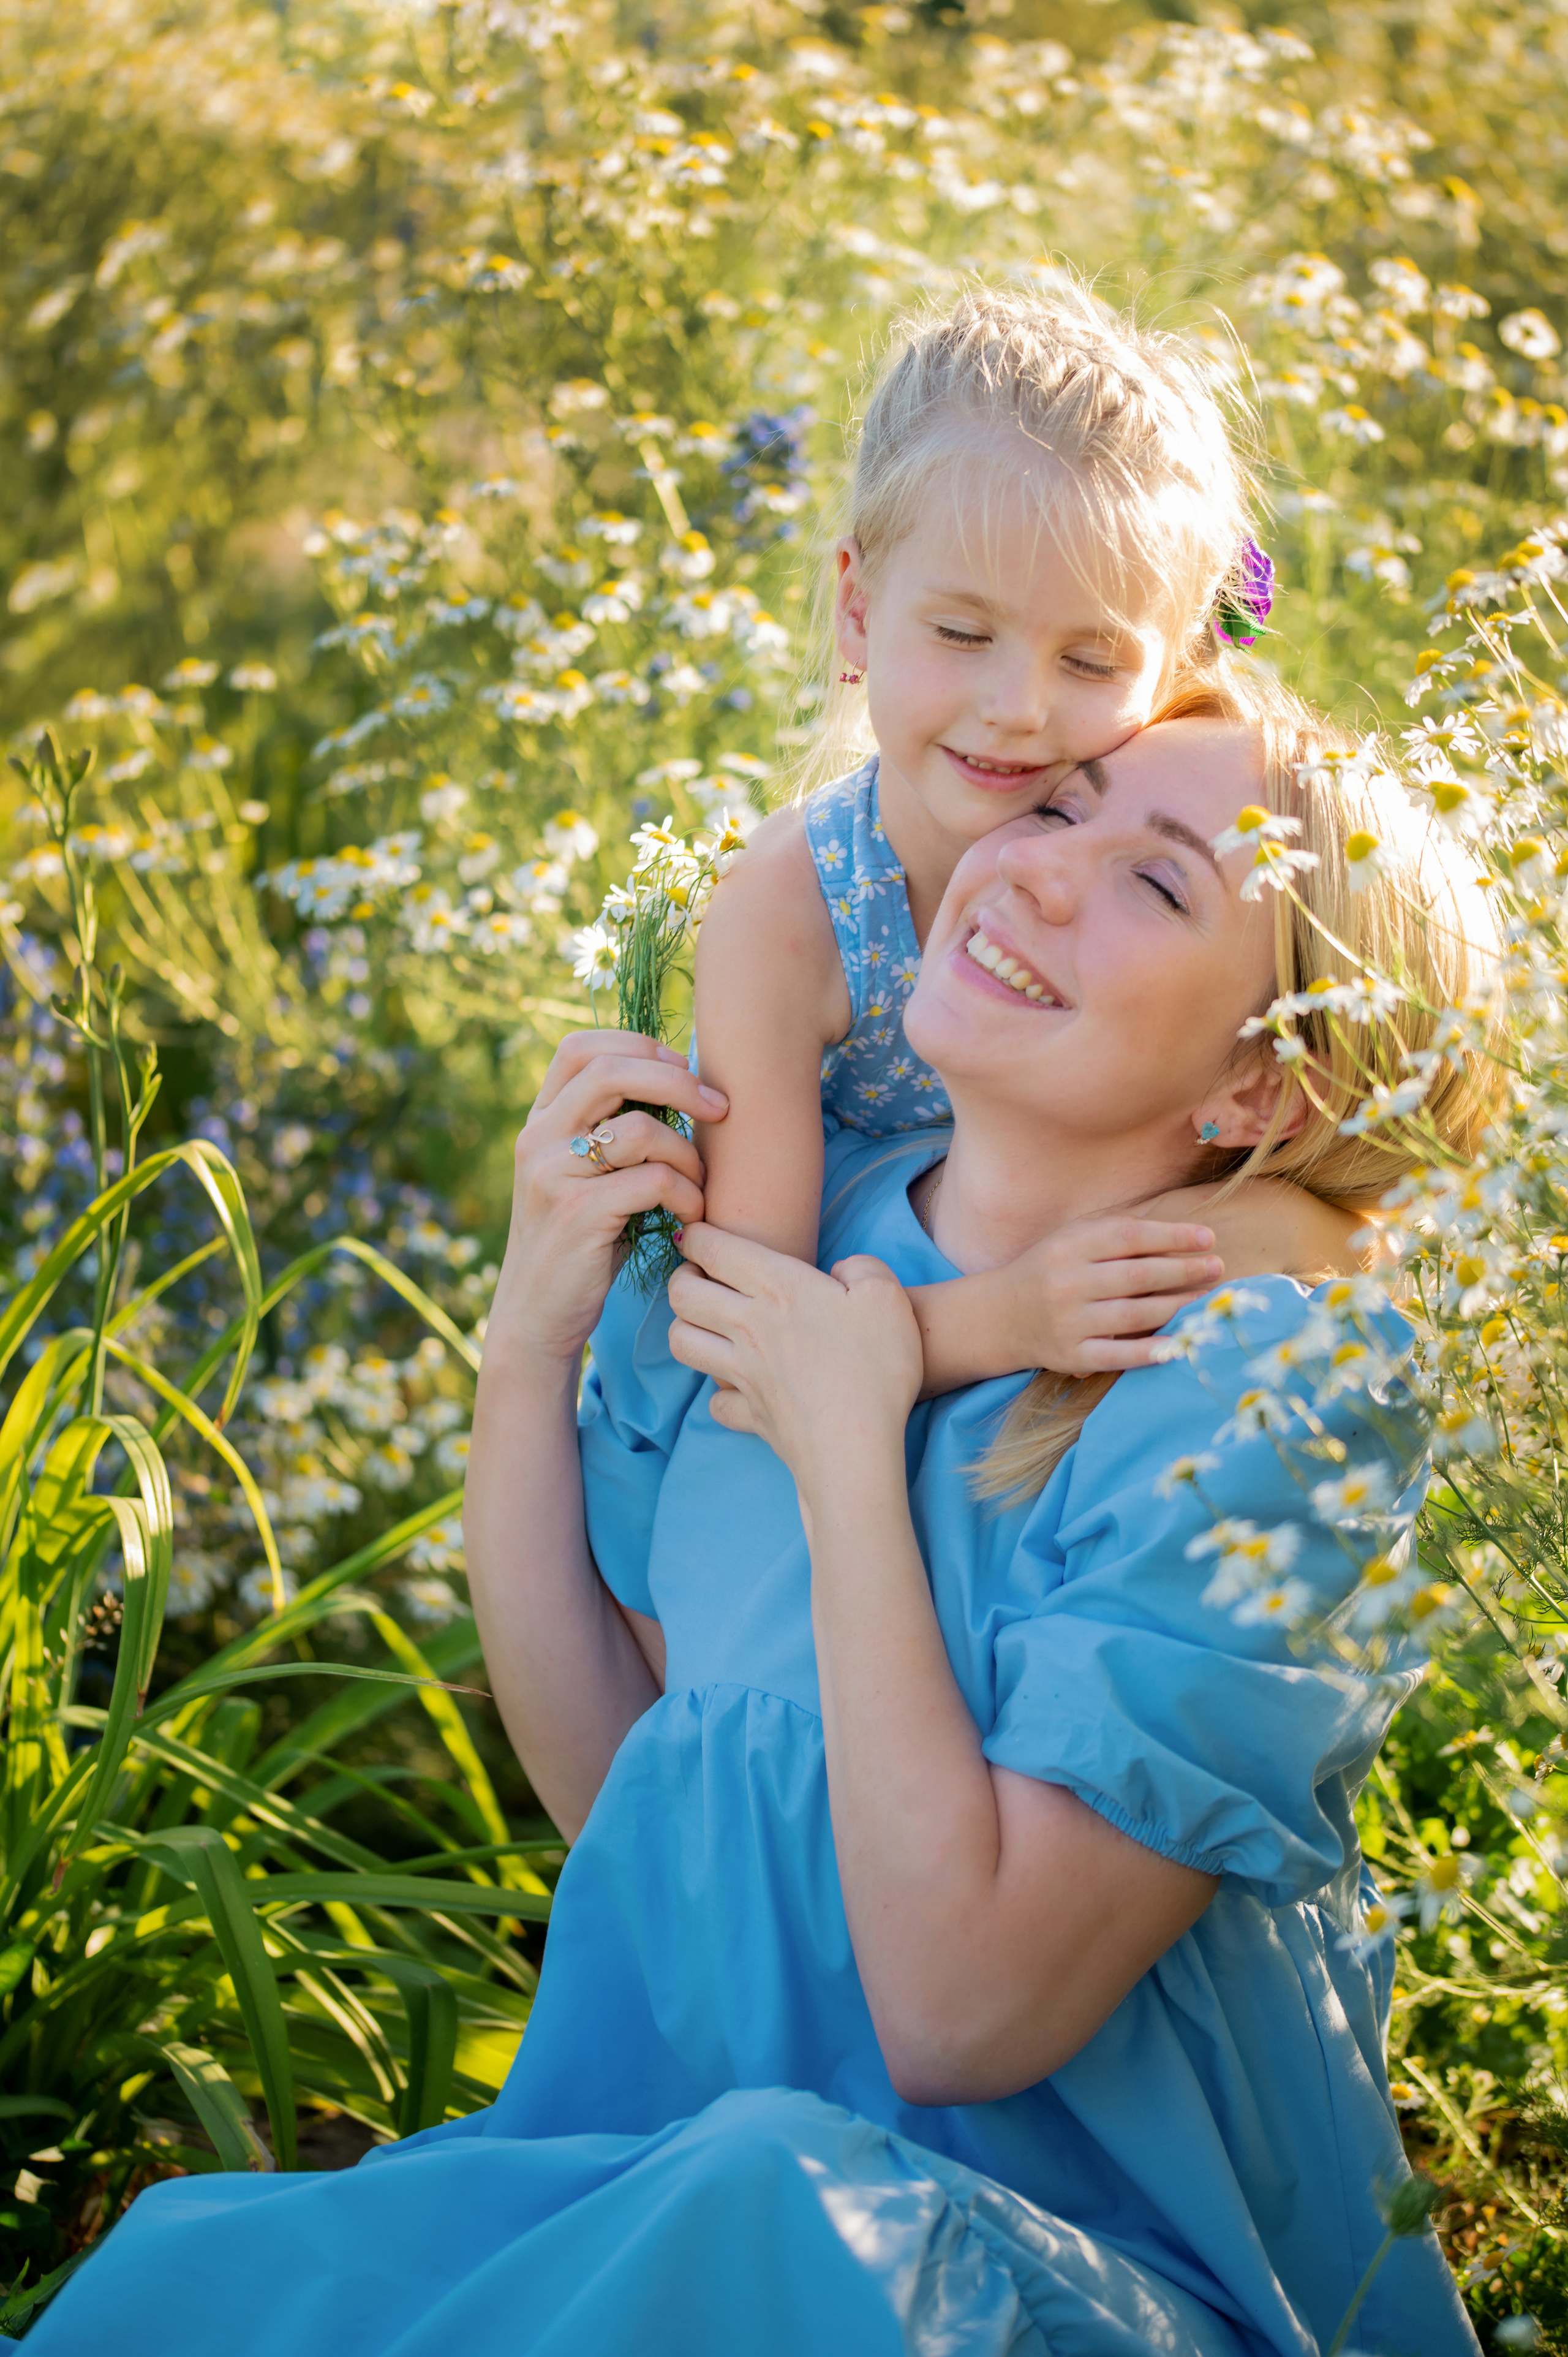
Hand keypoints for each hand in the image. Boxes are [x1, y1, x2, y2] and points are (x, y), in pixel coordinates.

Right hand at [484, 1031, 726, 1373]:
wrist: (538, 1316)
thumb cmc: (579, 1243)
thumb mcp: (581, 1176)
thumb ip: (608, 1131)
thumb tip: (678, 1081)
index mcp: (539, 1122)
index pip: (581, 1049)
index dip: (639, 1046)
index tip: (683, 1069)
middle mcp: (537, 1139)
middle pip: (612, 1071)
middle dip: (679, 1081)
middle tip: (720, 1108)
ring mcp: (552, 1175)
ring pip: (640, 1128)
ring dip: (689, 1154)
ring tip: (700, 1184)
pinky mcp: (577, 1215)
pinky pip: (653, 1181)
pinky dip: (687, 1195)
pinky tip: (691, 1216)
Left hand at [667, 1224, 922, 1495]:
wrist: (856, 1447)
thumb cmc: (875, 1368)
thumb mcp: (886, 1296)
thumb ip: (862, 1268)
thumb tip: (843, 1271)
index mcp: (778, 1289)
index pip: (714, 1250)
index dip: (697, 1235)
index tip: (695, 1233)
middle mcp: (748, 1327)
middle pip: (682, 1294)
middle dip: (680, 1277)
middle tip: (696, 1276)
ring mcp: (742, 1373)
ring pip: (682, 1342)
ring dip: (683, 1327)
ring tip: (703, 1323)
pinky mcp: (748, 1414)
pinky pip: (715, 1401)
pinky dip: (719, 1393)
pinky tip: (736, 1388)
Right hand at [1005, 1215, 1223, 1376]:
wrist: (997, 1317)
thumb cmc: (1047, 1270)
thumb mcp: (1070, 1239)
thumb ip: (1114, 1231)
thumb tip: (1177, 1232)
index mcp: (1069, 1246)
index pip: (1130, 1236)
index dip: (1173, 1236)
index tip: (1207, 1238)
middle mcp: (1067, 1282)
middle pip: (1138, 1275)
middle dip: (1184, 1271)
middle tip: (1217, 1268)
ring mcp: (1068, 1322)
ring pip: (1135, 1315)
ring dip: (1178, 1307)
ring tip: (1208, 1299)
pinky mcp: (1070, 1356)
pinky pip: (1118, 1356)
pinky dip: (1151, 1352)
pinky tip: (1181, 1345)